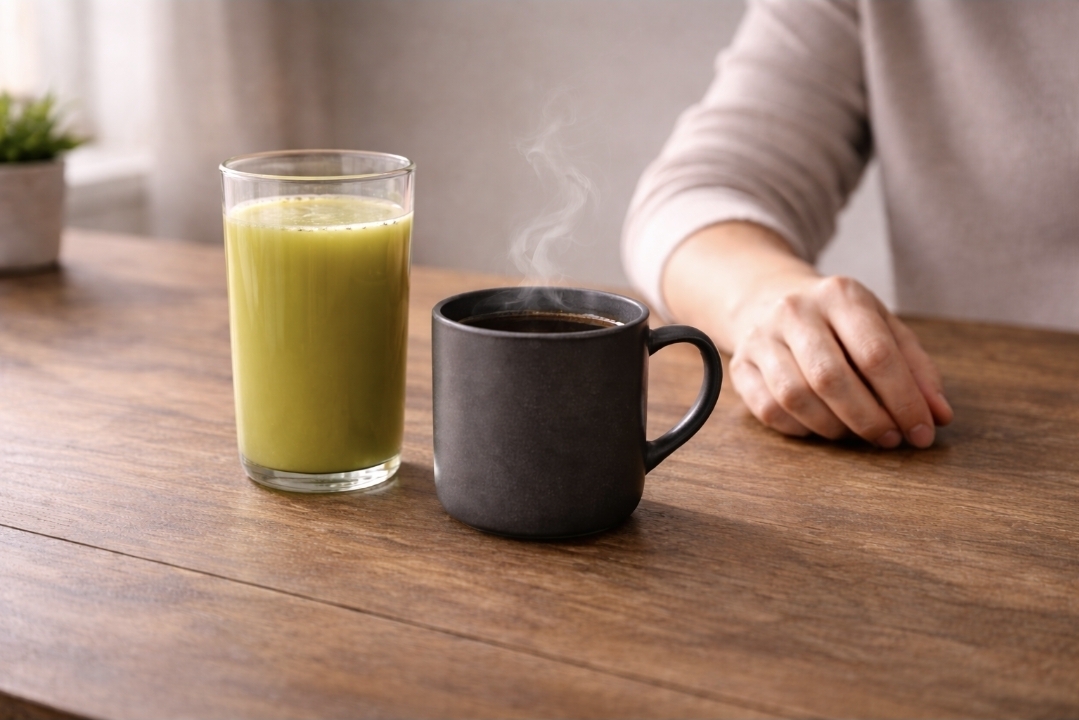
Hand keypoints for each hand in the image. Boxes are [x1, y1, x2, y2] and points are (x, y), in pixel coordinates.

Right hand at [729, 275, 952, 447]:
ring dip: (833, 427)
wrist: (769, 297)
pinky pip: (769, 410)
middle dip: (868, 419)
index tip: (921, 431)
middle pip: (831, 378)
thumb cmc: (838, 322)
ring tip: (854, 433)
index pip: (876, 354)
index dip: (903, 400)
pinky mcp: (740, 364)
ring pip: (795, 397)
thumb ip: (916, 369)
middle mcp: (795, 311)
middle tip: (889, 439)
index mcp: (840, 295)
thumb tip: (938, 417)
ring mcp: (761, 337)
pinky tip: (819, 426)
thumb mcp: (883, 328)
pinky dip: (800, 428)